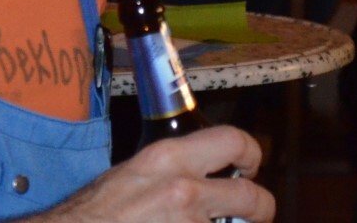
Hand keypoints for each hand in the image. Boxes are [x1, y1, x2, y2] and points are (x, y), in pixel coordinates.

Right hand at [30, 125, 272, 221]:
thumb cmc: (96, 212)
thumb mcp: (133, 174)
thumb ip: (172, 173)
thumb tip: (204, 180)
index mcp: (169, 158)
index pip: (234, 140)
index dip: (251, 155)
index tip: (248, 169)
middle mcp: (185, 190)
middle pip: (254, 197)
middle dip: (260, 211)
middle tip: (250, 215)